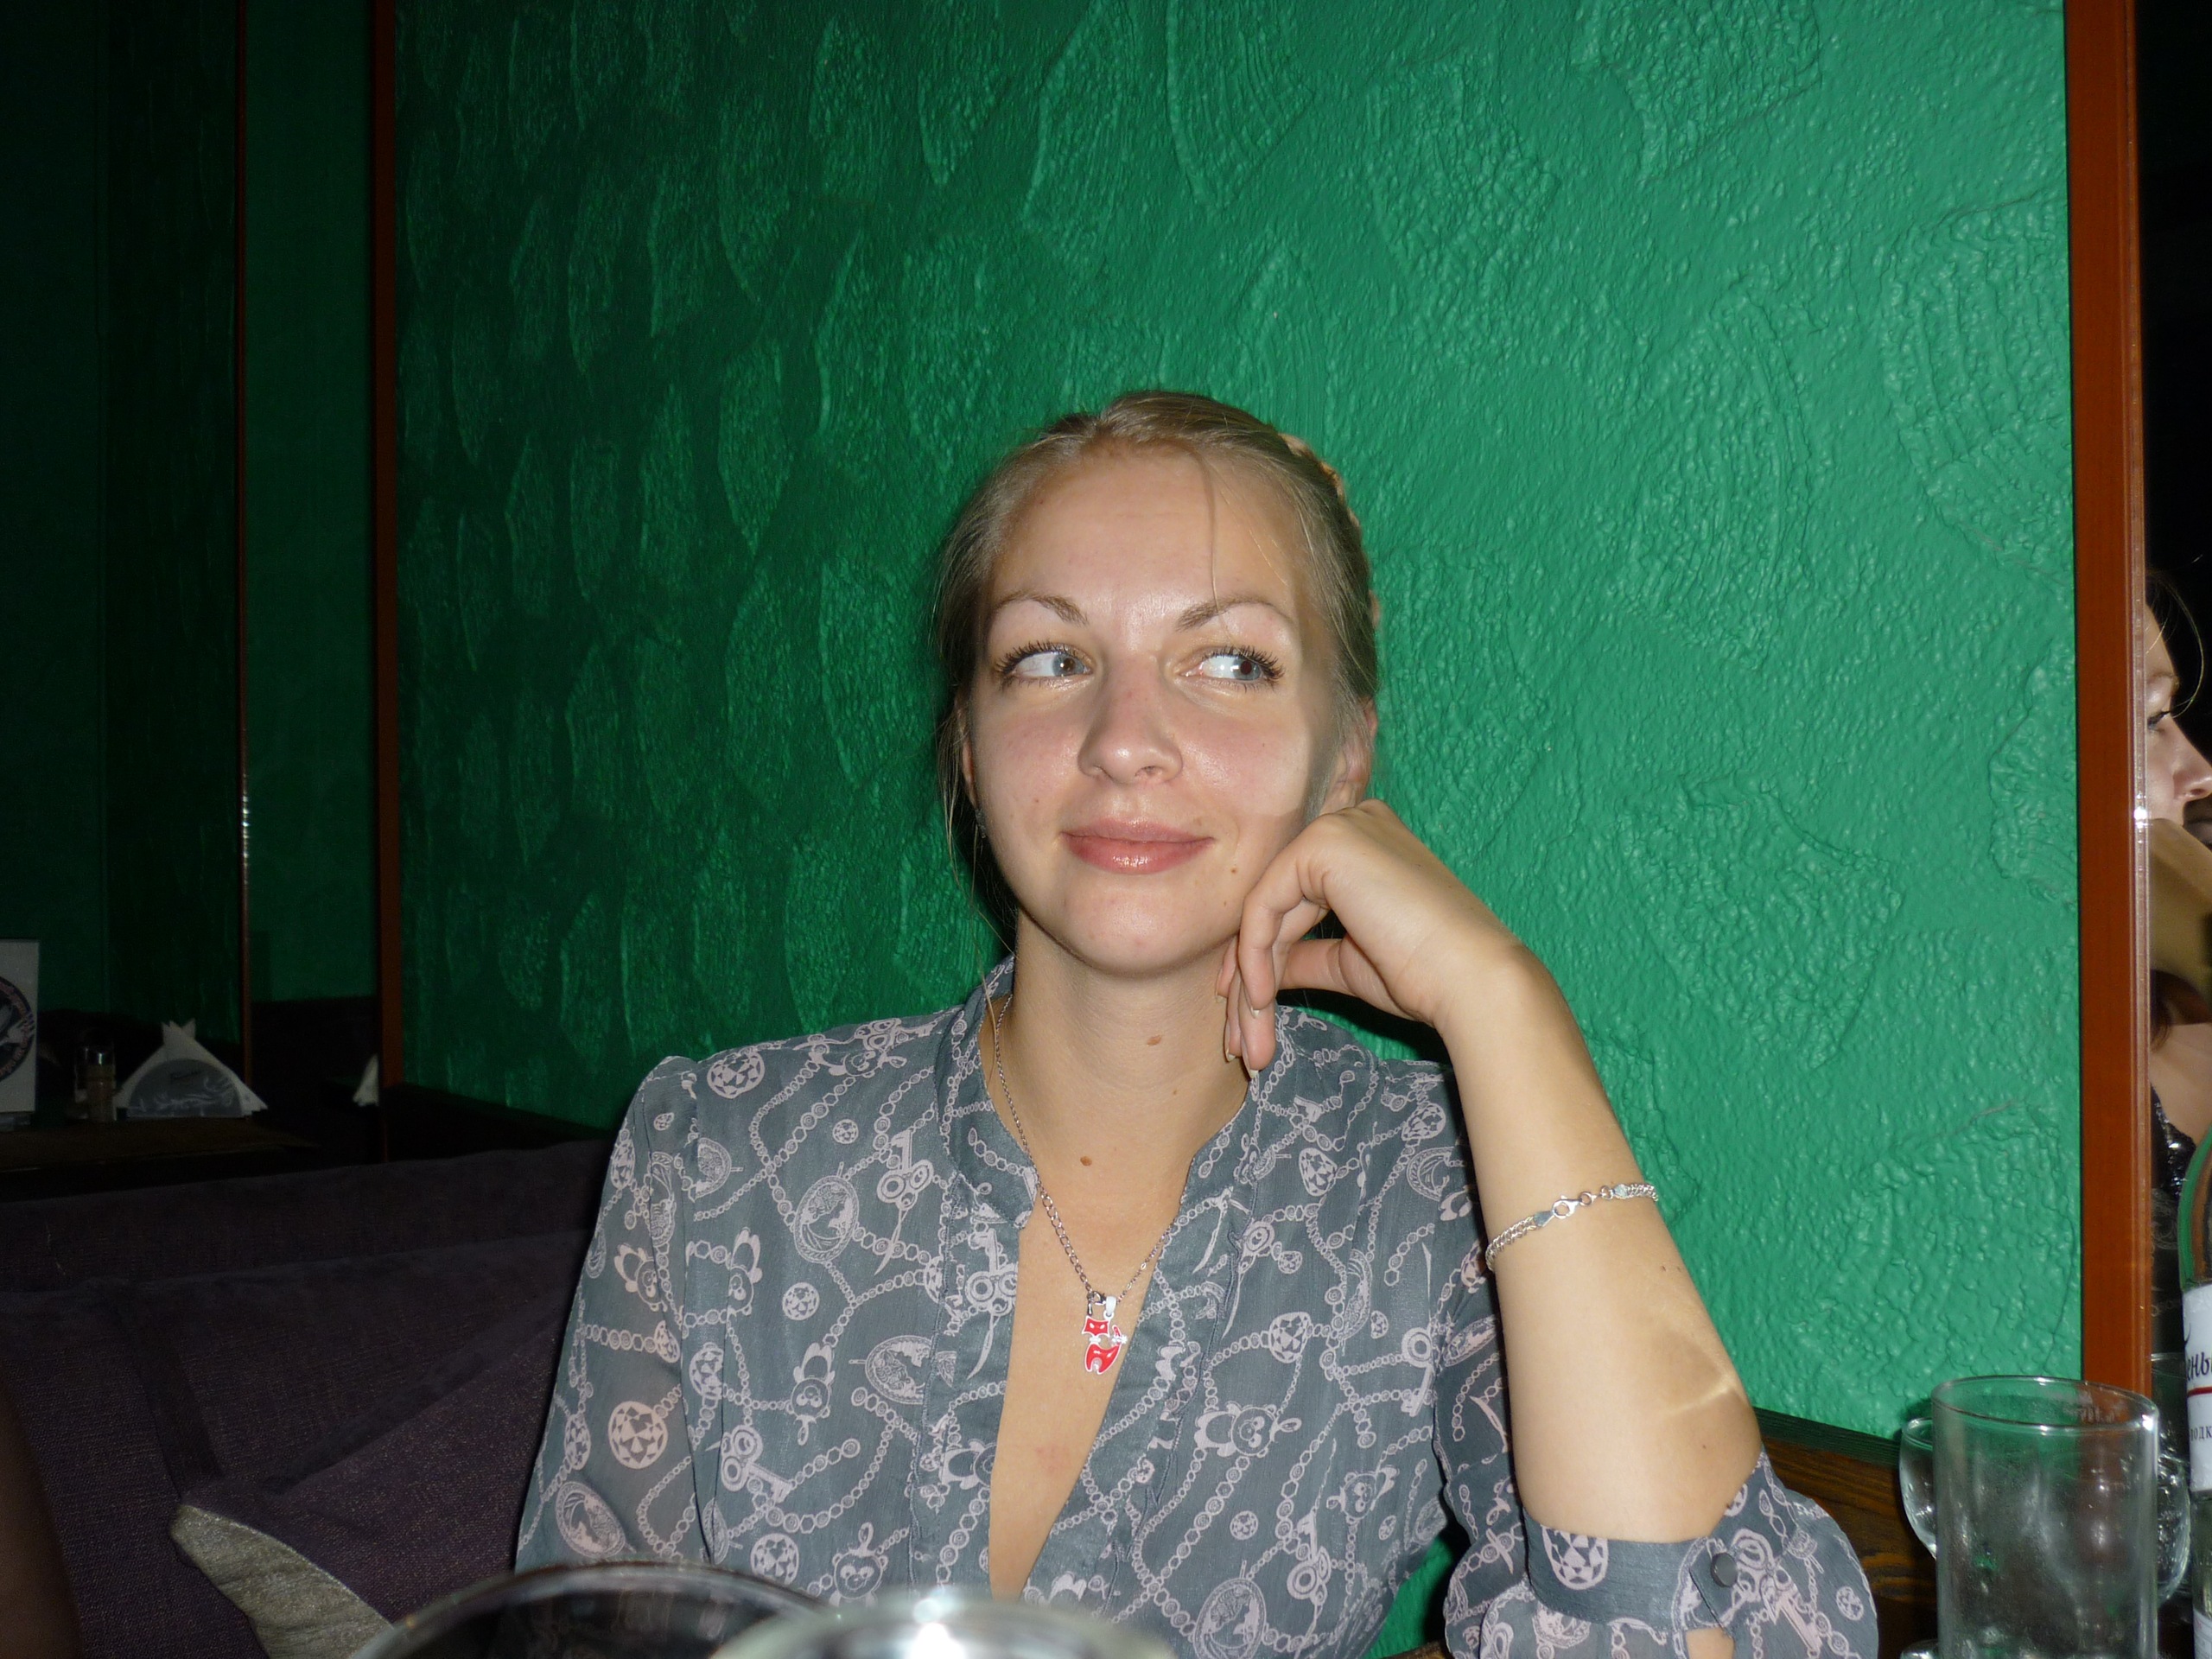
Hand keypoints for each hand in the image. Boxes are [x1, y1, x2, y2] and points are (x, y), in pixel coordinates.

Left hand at [1216, 801, 1528, 1070]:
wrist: (1470, 978)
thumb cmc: (1425, 975)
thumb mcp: (1349, 963)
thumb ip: (1304, 955)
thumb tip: (1261, 973)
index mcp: (1365, 845)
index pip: (1295, 899)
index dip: (1264, 956)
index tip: (1249, 1011)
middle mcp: (1351, 824)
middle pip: (1276, 905)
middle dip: (1250, 976)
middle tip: (1239, 1040)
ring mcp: (1337, 828)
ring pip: (1264, 910)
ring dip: (1250, 981)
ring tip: (1247, 1042)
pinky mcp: (1323, 844)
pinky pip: (1264, 906)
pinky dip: (1255, 958)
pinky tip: (1262, 1000)